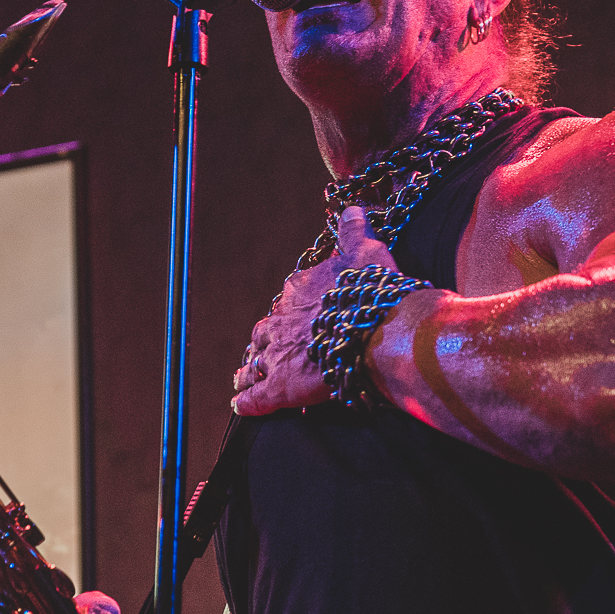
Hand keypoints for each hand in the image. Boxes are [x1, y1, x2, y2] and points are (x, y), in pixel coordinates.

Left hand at [232, 206, 398, 415]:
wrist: (375, 328)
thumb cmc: (372, 289)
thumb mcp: (365, 251)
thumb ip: (354, 231)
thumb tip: (351, 208)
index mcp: (298, 290)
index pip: (288, 300)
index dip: (291, 310)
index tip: (295, 317)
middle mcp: (280, 320)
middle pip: (264, 331)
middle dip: (264, 341)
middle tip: (265, 350)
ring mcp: (277, 354)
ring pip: (253, 362)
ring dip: (248, 369)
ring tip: (242, 377)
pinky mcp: (280, 386)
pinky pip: (255, 396)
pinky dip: (246, 401)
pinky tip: (240, 405)